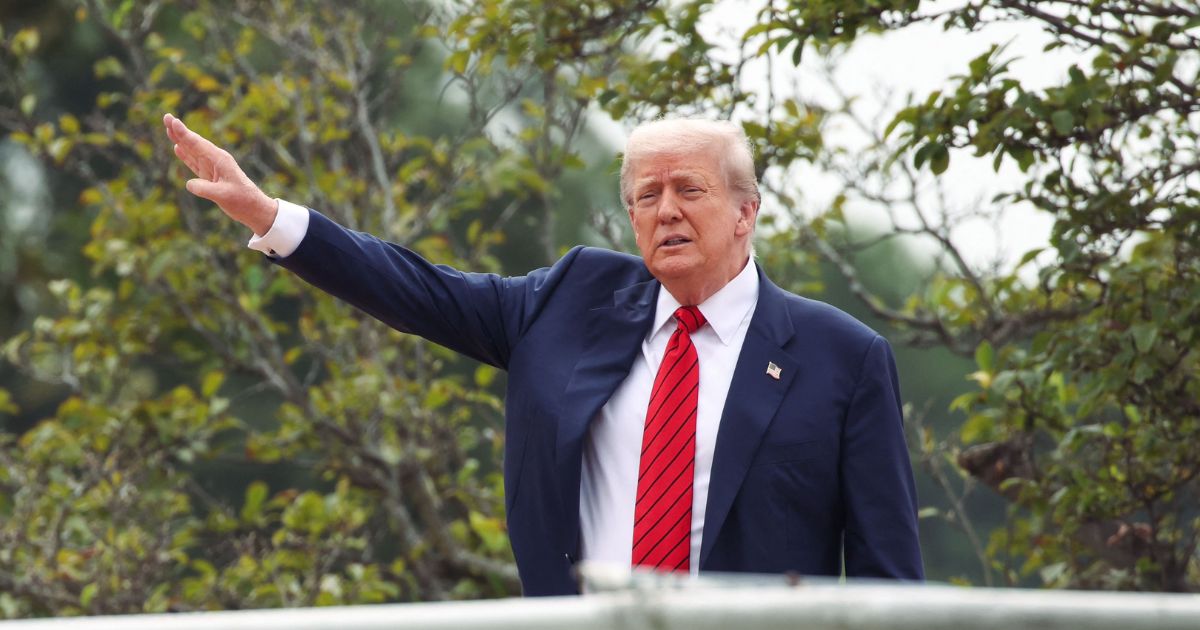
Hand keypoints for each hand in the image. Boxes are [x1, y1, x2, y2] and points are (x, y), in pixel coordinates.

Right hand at [163, 113, 277, 235]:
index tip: (173, 120)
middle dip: (179, 131)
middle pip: (193, 143)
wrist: (254, 208)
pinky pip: (194, 163)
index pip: (198, 144)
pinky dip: (185, 155)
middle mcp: (216, 160)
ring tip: (169, 129)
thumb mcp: (223, 195)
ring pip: (192, 151)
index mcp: (220, 160)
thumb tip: (188, 184)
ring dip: (180, 140)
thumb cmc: (242, 200)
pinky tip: (178, 148)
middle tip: (166, 116)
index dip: (184, 133)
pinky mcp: (211, 177)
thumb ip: (204, 189)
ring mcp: (213, 168)